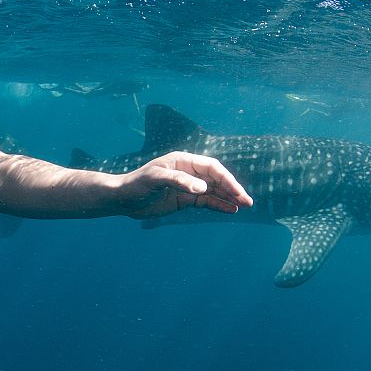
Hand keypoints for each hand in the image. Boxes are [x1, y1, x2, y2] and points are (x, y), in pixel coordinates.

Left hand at [118, 151, 252, 218]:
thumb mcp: (156, 180)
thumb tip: (202, 188)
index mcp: (183, 161)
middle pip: (216, 179)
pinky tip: (230, 210)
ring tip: (244, 206)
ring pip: (214, 191)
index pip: (211, 168)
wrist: (123, 199)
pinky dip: (219, 205)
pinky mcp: (185, 199)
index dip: (226, 179)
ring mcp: (188, 186)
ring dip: (229, 198)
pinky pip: (206, 202)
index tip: (236, 191)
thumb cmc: (137, 184)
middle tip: (247, 201)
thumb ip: (179, 181)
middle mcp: (189, 172)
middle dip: (232, 189)